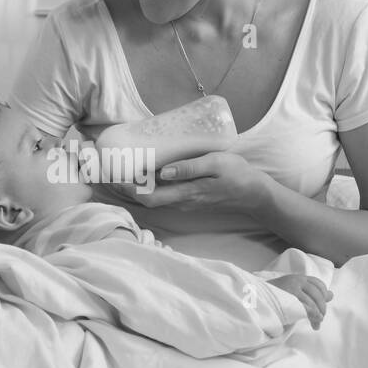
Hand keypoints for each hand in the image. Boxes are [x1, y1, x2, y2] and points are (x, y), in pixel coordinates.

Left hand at [125, 152, 265, 214]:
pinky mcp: (189, 198)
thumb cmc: (237, 175)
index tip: (115, 174)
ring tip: (123, 167)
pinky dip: (149, 186)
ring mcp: (185, 202)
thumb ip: (190, 168)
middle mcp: (181, 202)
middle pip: (146, 199)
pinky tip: (145, 172)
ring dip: (137, 186)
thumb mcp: (216, 165)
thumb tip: (163, 171)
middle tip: (112, 168)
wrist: (254, 194)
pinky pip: (163, 195)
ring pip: (153, 198)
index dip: (128, 189)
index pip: (148, 197)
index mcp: (185, 193)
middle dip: (126, 187)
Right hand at [268, 274, 332, 328]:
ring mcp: (293, 288)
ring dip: (318, 315)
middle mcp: (297, 280)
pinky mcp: (290, 298)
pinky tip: (315, 322)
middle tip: (321, 319)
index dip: (324, 295)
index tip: (322, 306)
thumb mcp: (294, 292)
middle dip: (322, 308)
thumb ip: (311, 293)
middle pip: (318, 294)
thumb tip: (331, 295)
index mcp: (298, 278)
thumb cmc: (274, 297)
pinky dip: (314, 316)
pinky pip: (308, 308)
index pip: (318, 283)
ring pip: (313, 302)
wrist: (255, 298)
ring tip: (317, 324)